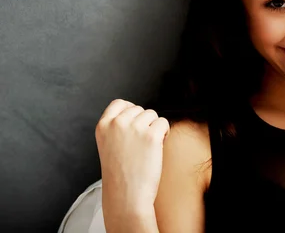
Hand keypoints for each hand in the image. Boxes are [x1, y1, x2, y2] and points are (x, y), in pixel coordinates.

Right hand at [95, 99, 169, 213]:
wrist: (126, 196)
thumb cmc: (120, 175)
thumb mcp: (108, 145)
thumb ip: (117, 128)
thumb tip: (135, 113)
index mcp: (103, 126)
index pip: (119, 103)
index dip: (130, 111)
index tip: (135, 124)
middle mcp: (116, 124)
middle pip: (139, 109)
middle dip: (144, 123)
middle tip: (140, 144)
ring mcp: (133, 128)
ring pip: (153, 115)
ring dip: (154, 129)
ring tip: (147, 148)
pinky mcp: (150, 135)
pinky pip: (164, 123)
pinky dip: (164, 134)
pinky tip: (157, 148)